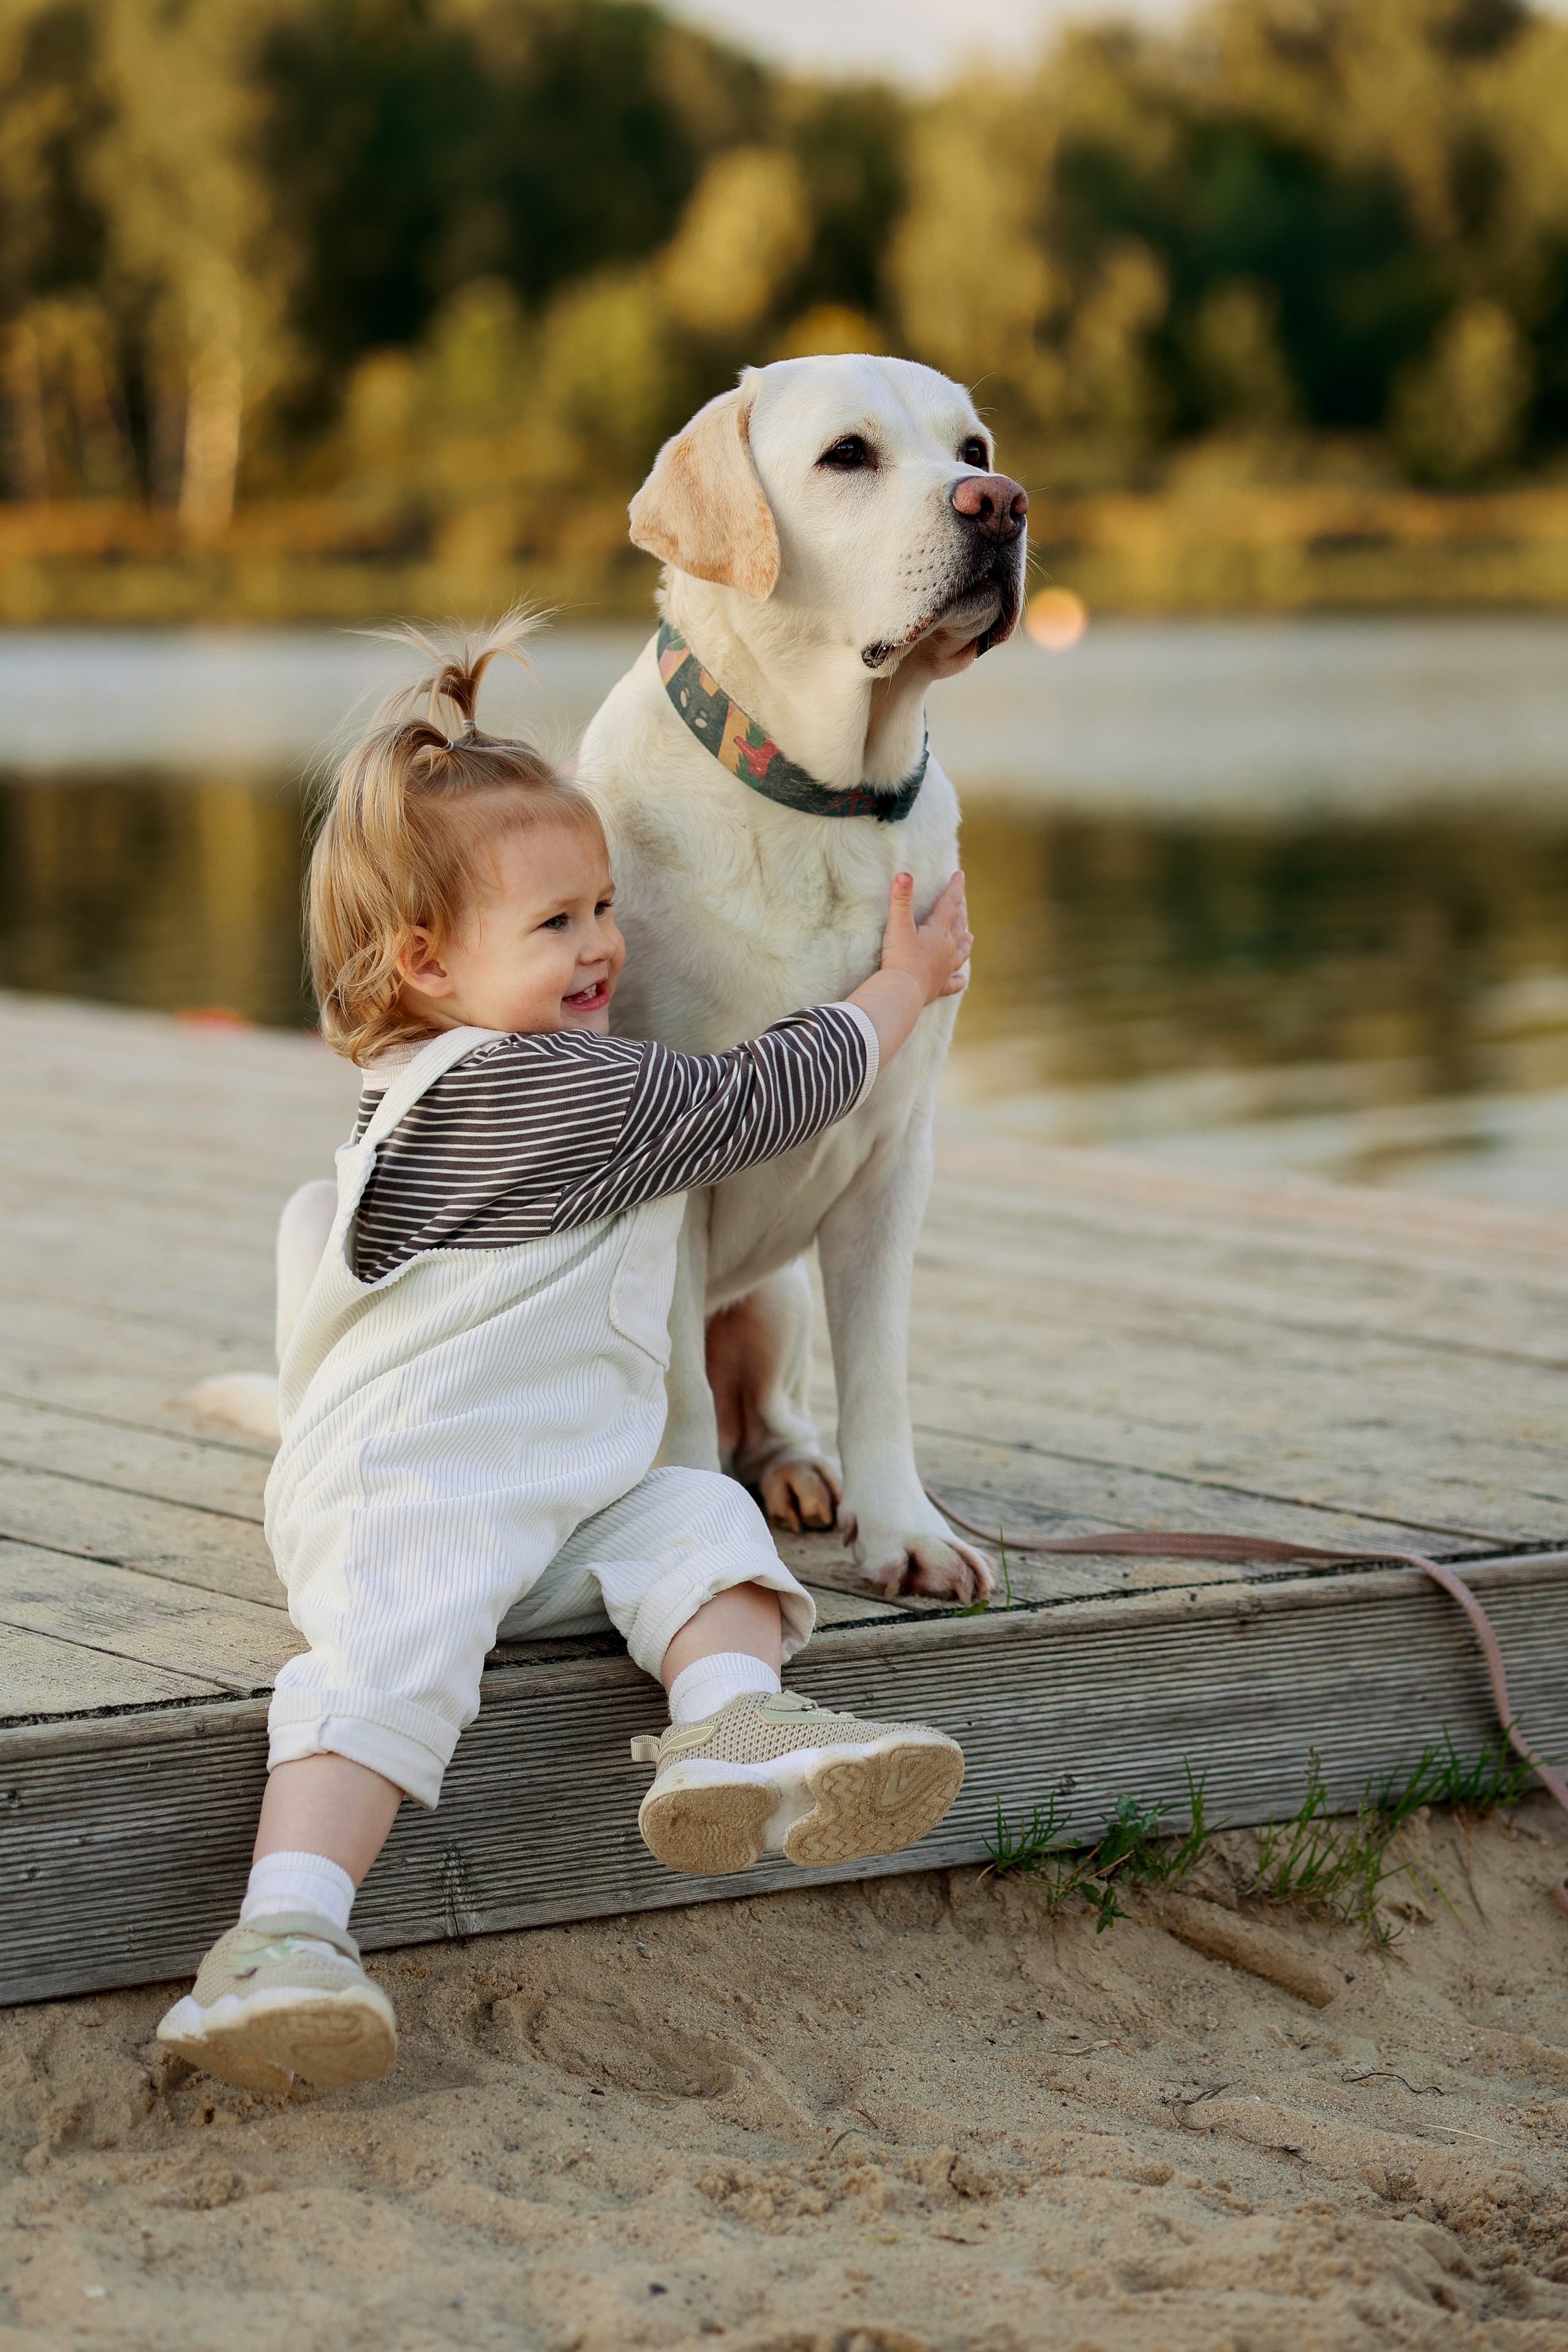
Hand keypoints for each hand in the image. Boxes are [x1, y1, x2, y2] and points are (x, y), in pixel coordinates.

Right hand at [878, 870, 972, 1006]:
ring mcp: (945, 968)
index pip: (950, 903)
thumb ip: (901, 899)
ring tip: (970, 937)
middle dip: (961, 911)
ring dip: (965, 943)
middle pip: (958, 926)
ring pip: (961, 953)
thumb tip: (904, 874)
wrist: (902, 992)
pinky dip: (958, 980)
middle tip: (963, 901)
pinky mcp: (939, 986)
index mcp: (938, 931)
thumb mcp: (898, 925)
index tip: (960, 874)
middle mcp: (946, 949)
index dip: (955, 888)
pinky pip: (953, 983)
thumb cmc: (899, 958)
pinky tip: (962, 980)